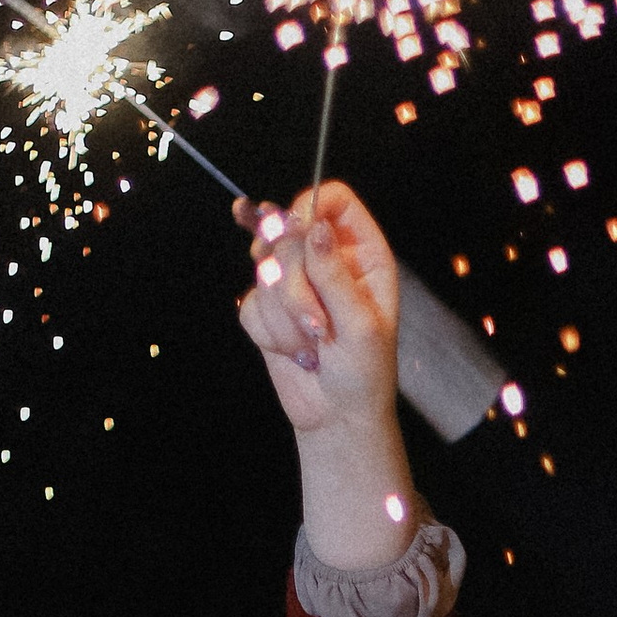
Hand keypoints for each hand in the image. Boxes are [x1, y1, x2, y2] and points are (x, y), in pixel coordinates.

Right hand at [234, 182, 399, 430]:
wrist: (337, 417)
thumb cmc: (365, 374)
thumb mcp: (361, 326)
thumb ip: (335, 275)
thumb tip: (316, 228)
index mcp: (362, 254)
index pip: (333, 200)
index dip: (310, 206)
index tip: (297, 231)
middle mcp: (327, 260)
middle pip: (287, 234)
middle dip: (295, 286)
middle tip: (318, 325)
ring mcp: (295, 281)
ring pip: (264, 270)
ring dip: (285, 317)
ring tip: (313, 344)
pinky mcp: (268, 307)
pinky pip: (251, 303)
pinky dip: (270, 333)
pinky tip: (295, 351)